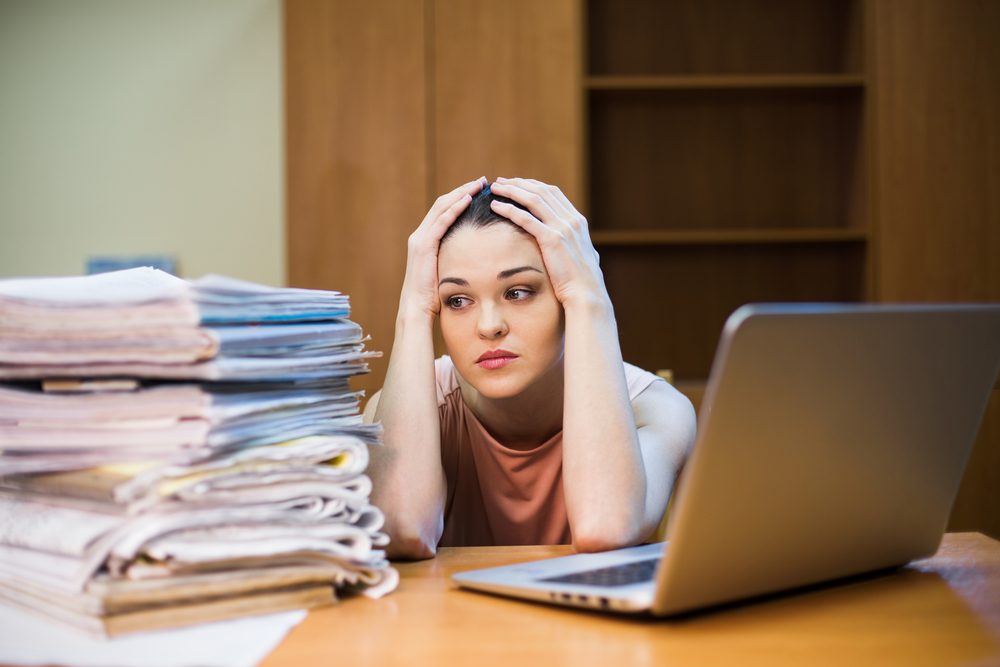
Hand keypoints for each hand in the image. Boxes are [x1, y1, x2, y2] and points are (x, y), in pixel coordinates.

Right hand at [399, 177, 487, 319]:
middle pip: (443, 203)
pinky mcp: (423, 245)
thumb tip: (476, 257)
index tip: (479, 190)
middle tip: (482, 181)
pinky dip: (454, 208)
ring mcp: (420, 239)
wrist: (417, 309)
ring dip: (461, 194)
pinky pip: (440, 221)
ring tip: (478, 185)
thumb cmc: (434, 297)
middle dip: (463, 190)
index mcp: (425, 240)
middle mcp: (420, 235)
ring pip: (441, 207)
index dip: (461, 198)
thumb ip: (456, 260)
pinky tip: (468, 199)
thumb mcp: (447, 272)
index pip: (444, 211)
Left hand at [488, 177, 609, 310]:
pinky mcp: (552, 240)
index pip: (553, 193)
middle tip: (501, 182)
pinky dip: (509, 209)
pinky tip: (495, 206)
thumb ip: (574, 245)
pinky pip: (526, 218)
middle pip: (541, 191)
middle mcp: (571, 220)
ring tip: (495, 189)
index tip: (517, 184)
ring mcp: (563, 228)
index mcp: (578, 221)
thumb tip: (572, 245)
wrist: (587, 295)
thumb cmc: (581, 282)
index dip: (532, 186)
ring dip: (512, 191)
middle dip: (519, 184)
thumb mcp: (582, 257)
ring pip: (533, 200)